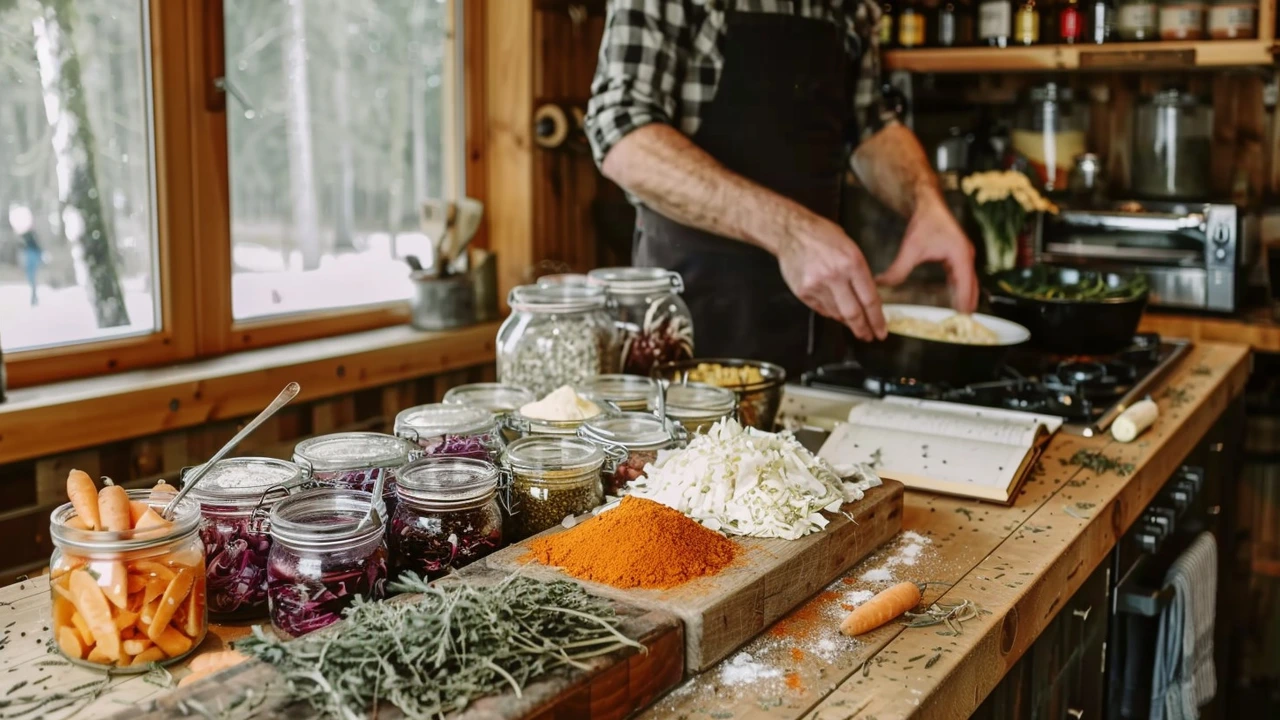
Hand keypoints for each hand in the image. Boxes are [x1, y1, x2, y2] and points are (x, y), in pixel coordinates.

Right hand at [778, 217, 886, 340]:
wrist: (792, 232)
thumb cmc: (823, 236)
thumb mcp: (850, 248)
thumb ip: (860, 274)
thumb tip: (867, 300)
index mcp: (852, 263)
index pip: (869, 300)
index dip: (877, 320)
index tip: (881, 331)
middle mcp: (835, 276)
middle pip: (853, 313)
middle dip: (863, 329)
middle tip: (869, 336)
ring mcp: (816, 285)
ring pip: (836, 314)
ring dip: (846, 320)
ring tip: (852, 322)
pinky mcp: (803, 292)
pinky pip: (821, 309)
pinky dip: (830, 312)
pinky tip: (834, 309)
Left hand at [876, 192, 978, 312]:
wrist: (929, 203)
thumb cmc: (924, 222)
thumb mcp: (911, 248)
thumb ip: (898, 269)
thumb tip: (881, 284)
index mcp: (960, 256)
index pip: (966, 286)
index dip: (964, 303)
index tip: (962, 319)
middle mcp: (966, 257)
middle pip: (972, 287)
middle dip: (968, 305)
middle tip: (963, 325)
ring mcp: (964, 256)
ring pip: (969, 283)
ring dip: (965, 298)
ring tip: (960, 318)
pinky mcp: (959, 256)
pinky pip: (963, 277)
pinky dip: (961, 289)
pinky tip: (954, 300)